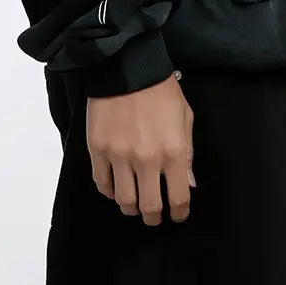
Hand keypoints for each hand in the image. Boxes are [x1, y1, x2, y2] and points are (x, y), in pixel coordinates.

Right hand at [86, 72, 194, 224]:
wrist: (127, 67)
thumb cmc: (161, 91)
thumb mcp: (185, 119)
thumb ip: (188, 154)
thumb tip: (187, 183)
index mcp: (174, 152)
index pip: (179, 198)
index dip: (179, 213)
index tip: (177, 215)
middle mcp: (147, 159)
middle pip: (149, 207)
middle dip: (153, 218)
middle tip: (153, 217)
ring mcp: (119, 156)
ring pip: (124, 200)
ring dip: (130, 207)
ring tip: (133, 204)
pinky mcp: (98, 149)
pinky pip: (102, 183)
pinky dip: (109, 191)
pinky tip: (116, 188)